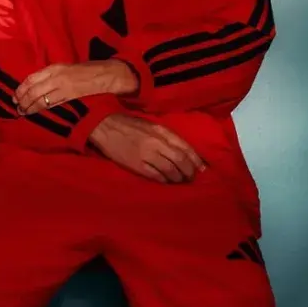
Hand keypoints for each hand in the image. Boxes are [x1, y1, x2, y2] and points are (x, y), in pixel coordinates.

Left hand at [14, 60, 137, 114]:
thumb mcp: (65, 68)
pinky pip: (51, 104)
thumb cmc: (85, 70)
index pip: (31, 78)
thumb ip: (50, 75)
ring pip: (40, 99)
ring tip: (22, 112)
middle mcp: (56, 77)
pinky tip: (34, 112)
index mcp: (54, 68)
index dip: (21, 88)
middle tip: (16, 106)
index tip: (15, 95)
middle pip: (33, 90)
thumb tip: (35, 85)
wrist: (104, 74)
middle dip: (22, 100)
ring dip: (29, 107)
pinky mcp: (69, 97)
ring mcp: (62, 87)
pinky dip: (40, 109)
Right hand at [88, 113, 205, 183]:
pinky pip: (156, 176)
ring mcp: (146, 155)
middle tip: (191, 178)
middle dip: (189, 171)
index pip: (185, 147)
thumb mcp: (152, 124)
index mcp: (162, 131)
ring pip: (170, 170)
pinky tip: (167, 182)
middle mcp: (157, 142)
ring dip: (178, 178)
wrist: (105, 127)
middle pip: (180, 160)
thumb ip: (167, 136)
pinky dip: (164, 180)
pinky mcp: (136, 165)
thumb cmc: (130, 124)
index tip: (202, 168)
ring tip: (180, 181)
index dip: (196, 159)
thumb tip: (183, 151)